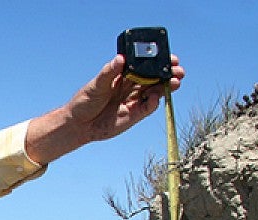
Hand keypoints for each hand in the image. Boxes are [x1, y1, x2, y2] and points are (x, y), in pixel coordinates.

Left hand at [25, 53, 184, 163]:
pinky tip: (155, 98)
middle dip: (168, 73)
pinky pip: (149, 107)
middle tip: (178, 70)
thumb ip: (109, 73)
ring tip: (176, 81)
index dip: (158, 61)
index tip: (169, 57)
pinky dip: (155, 102)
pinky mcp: (135, 115)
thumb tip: (120, 59)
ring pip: (156, 91)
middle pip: (155, 77)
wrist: (79, 125)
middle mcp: (132, 86)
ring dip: (167, 86)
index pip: (145, 66)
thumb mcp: (96, 85)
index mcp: (124, 75)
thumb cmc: (85, 101)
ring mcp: (134, 100)